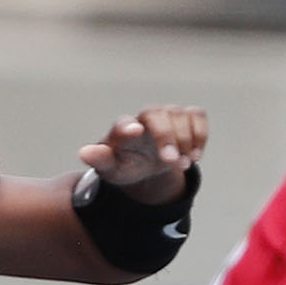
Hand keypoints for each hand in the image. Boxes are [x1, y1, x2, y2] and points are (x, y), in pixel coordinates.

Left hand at [77, 107, 208, 205]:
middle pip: (157, 115)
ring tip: (184, 163)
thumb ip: (100, 160)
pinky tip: (195, 154)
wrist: (145, 167)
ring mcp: (166, 114)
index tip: (135, 132)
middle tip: (172, 162)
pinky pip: (197, 115)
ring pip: (180, 115)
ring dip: (186, 140)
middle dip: (167, 137)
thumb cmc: (125, 165)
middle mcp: (145, 117)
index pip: (123, 124)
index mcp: (122, 130)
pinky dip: (200, 134)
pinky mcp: (185, 117)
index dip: (128, 127)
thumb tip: (84, 153)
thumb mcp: (111, 170)